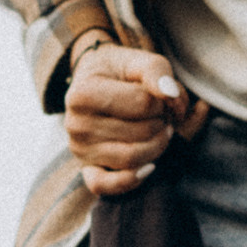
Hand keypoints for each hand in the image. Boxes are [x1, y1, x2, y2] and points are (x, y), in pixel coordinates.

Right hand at [64, 38, 209, 195]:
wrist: (94, 83)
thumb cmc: (120, 73)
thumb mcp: (138, 60)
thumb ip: (157, 72)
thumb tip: (171, 94)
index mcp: (82, 94)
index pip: (142, 104)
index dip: (163, 101)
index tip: (162, 95)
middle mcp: (75, 125)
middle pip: (141, 132)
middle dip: (163, 122)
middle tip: (165, 113)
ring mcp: (80, 150)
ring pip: (132, 159)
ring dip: (158, 146)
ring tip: (161, 131)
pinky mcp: (86, 169)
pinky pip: (104, 186)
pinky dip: (131, 180)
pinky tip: (150, 167)